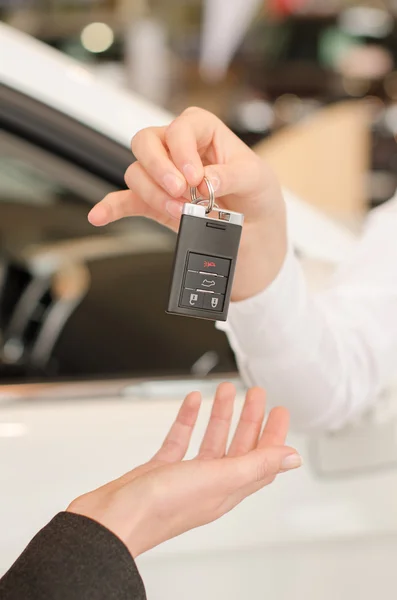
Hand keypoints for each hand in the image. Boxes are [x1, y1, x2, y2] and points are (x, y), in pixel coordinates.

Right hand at [67, 383, 300, 556]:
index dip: (274, 435)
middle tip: (256, 393)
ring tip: (226, 390)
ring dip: (220, 415)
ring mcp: (183, 478)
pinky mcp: (159, 471)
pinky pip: (179, 441)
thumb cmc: (160, 507)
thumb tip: (292, 459)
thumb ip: (256, 465)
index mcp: (227, 490)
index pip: (261, 460)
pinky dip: (188, 420)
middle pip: (238, 447)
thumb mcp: (217, 480)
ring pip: (210, 441)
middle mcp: (208, 484)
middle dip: (249, 418)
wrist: (111, 520)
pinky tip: (192, 403)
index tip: (280, 410)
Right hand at [88, 108, 286, 300]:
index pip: (182, 127)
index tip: (196, 176)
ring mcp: (164, 178)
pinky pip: (125, 201)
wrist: (256, 234)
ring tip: (180, 213)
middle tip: (180, 191)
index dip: (183, 149)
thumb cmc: (258, 196)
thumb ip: (231, 175)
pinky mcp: (156, 204)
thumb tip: (205, 180)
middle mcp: (179, 151)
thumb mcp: (258, 181)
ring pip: (136, 172)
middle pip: (148, 142)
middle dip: (159, 167)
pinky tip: (100, 215)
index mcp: (205, 134)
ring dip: (153, 193)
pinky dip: (111, 208)